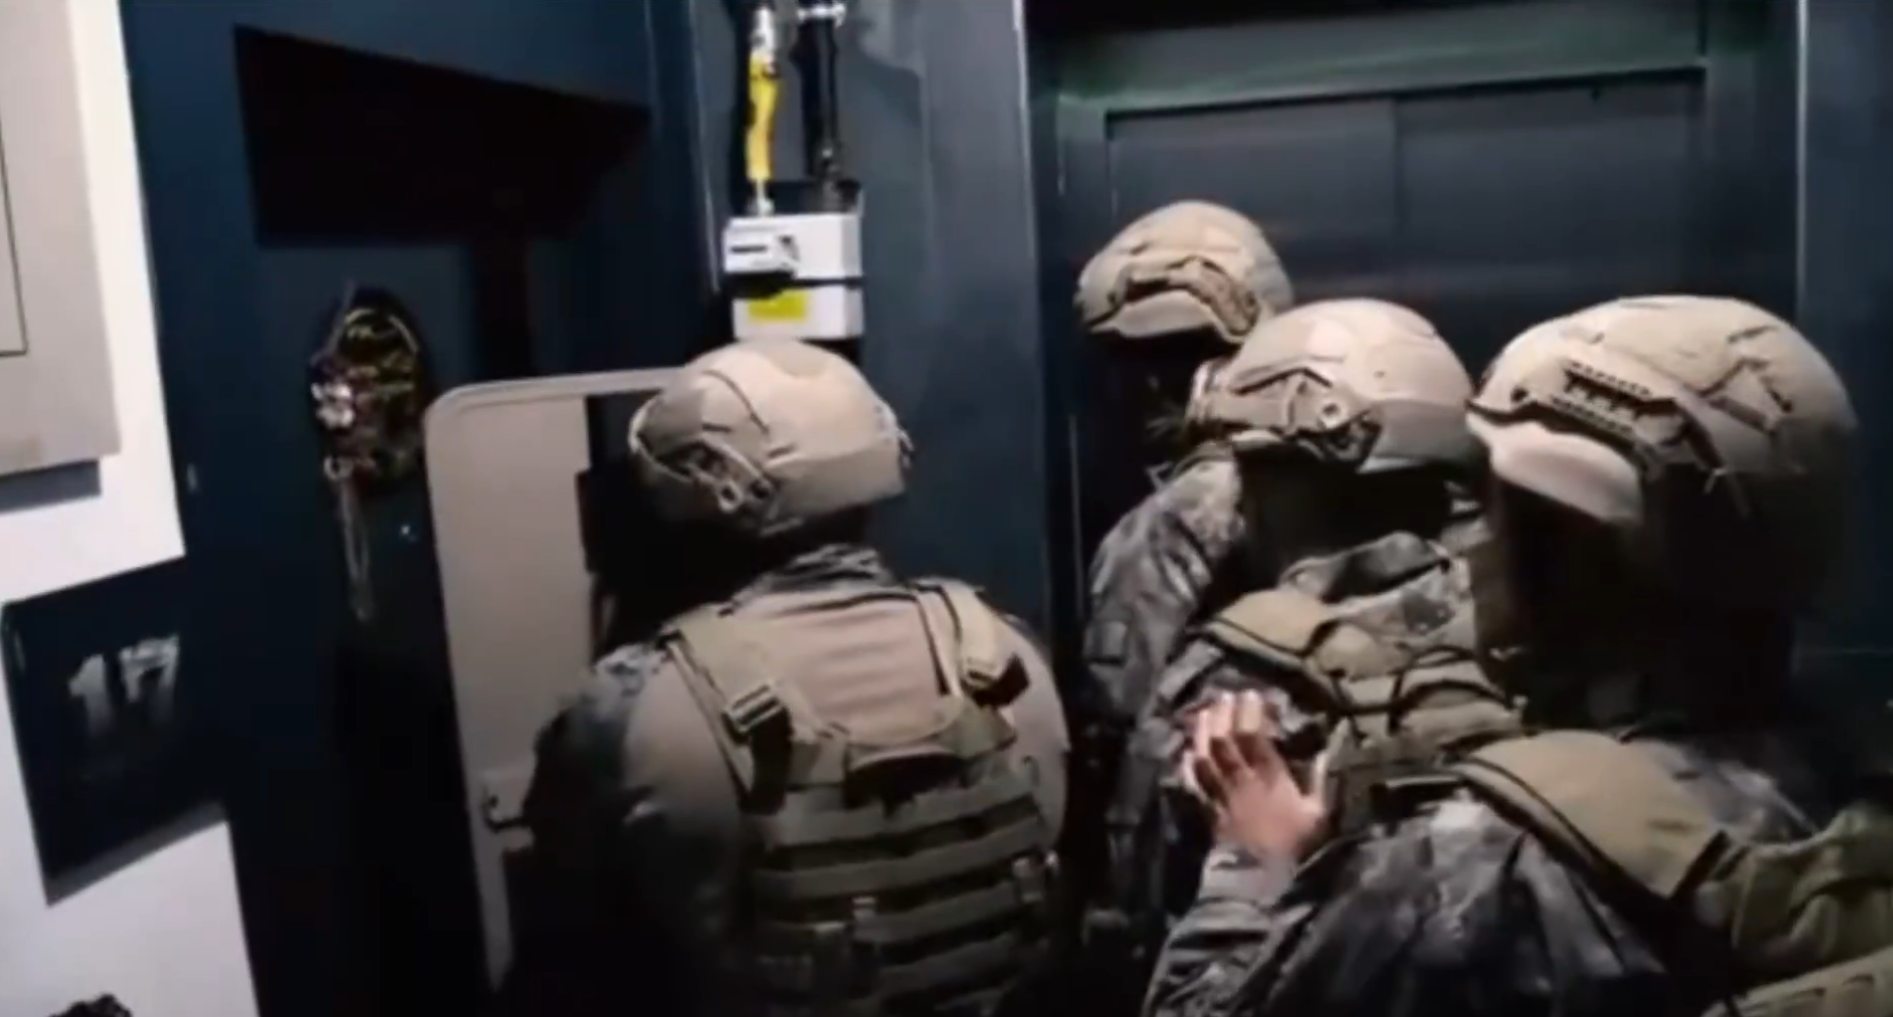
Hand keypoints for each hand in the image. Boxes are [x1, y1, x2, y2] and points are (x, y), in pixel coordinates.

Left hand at [1179, 690, 1328, 862]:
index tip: (1252, 694)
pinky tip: (1186, 749)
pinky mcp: (1206, 806)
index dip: (1251, 713)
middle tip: (1225, 695)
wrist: (1258, 875)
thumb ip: (1319, 780)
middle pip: (1225, 740)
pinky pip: (1193, 780)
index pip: (1255, 737)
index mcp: (1268, 778)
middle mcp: (1240, 779)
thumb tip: (1325, 752)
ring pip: (1205, 754)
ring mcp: (1220, 792)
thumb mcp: (1316, 813)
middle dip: (1224, 714)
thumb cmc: (1291, 844)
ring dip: (1203, 730)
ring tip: (1205, 711)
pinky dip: (1188, 762)